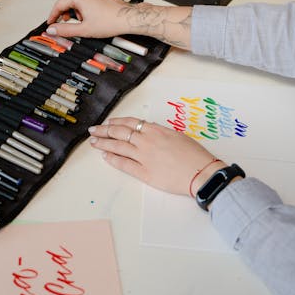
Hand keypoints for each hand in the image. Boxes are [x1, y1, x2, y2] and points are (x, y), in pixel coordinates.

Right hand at [46, 0, 131, 38]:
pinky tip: (86, 14)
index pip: (59, 4)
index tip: (51, 22)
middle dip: (62, 7)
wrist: (128, 18)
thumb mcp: (84, 30)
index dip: (53, 15)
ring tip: (77, 18)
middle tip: (64, 19)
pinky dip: (80, 2)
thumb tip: (53, 30)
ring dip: (71, 4)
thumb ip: (65, 30)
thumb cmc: (111, 21)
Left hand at [88, 117, 226, 195]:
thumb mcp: (177, 136)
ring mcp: (143, 156)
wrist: (201, 173)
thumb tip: (148, 130)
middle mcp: (147, 140)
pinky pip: (123, 164)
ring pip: (118, 146)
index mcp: (156, 130)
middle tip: (93, 130)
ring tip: (94, 142)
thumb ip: (160, 133)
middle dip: (104, 130)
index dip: (116, 122)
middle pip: (119, 132)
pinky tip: (105, 156)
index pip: (131, 122)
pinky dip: (112, 159)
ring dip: (103, 143)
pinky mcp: (144, 173)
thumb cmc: (194, 154)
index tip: (108, 122)